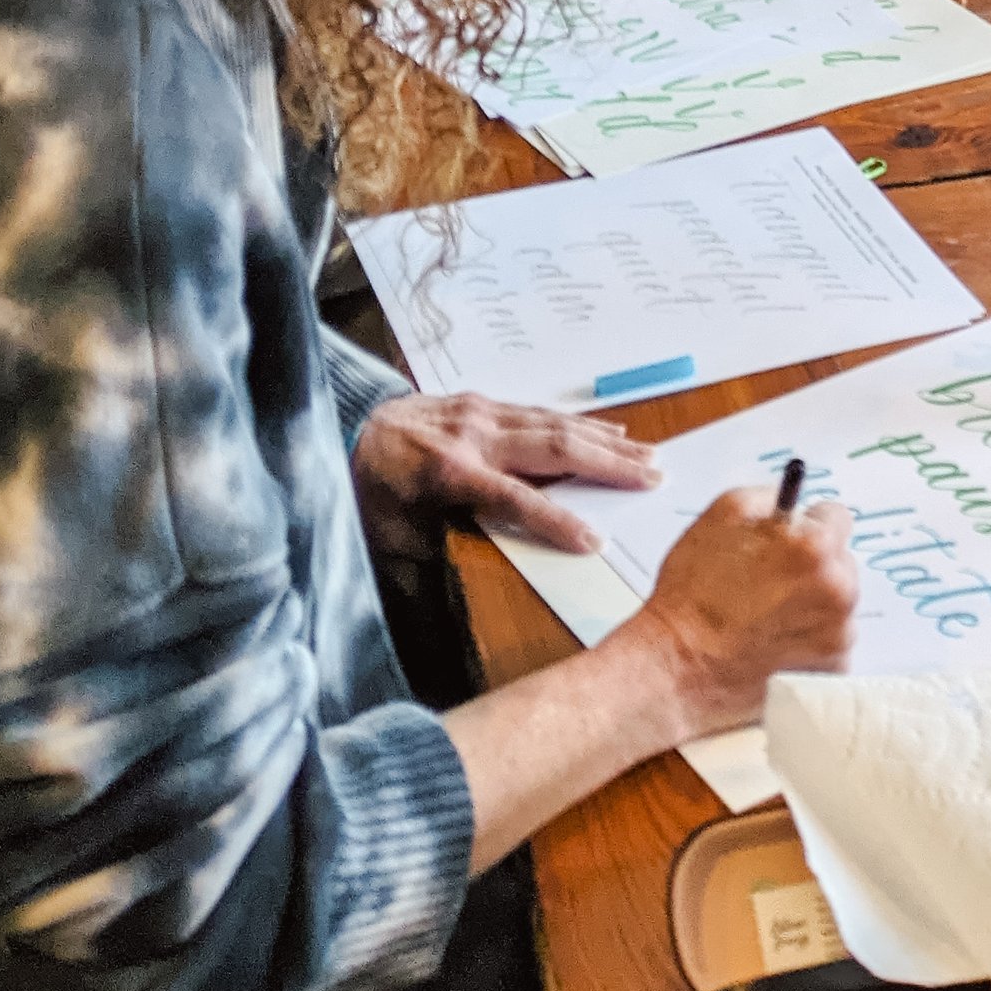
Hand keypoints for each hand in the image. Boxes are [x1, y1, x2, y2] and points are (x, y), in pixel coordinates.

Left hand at [352, 392, 659, 567]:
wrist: (335, 432)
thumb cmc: (363, 498)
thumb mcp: (387, 541)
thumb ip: (434, 560)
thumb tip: (478, 589)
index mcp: (446, 472)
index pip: (513, 499)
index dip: (555, 521)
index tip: (596, 541)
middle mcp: (469, 433)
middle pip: (551, 448)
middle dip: (607, 464)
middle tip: (654, 477)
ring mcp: (476, 411)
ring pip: (553, 424)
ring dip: (605, 440)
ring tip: (647, 454)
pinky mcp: (478, 402)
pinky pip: (539, 412)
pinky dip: (579, 423)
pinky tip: (608, 429)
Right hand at [623, 493, 859, 738]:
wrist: (678, 668)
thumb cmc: (695, 594)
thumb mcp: (722, 517)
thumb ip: (768, 499)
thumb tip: (793, 505)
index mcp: (815, 548)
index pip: (836, 517)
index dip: (807, 526)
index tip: (788, 541)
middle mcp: (839, 591)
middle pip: (840, 562)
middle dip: (813, 567)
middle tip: (772, 583)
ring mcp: (839, 636)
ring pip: (837, 605)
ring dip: (813, 605)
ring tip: (769, 618)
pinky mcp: (832, 671)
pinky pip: (831, 643)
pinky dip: (811, 643)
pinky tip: (777, 644)